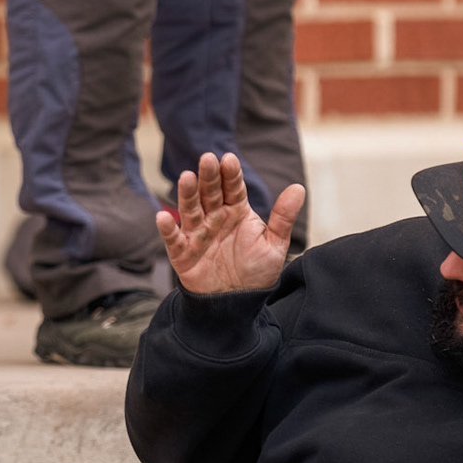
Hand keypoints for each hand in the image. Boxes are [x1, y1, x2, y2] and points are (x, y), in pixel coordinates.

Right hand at [156, 152, 305, 295]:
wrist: (238, 304)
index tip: (229, 159)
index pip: (233, 188)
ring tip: (186, 177)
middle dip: (208, 177)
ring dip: (187, 194)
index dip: (231, 174)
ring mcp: (197, 234)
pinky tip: (163, 216)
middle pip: (209, 193)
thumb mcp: (275, 245)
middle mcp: (214, 218)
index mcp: (236, 212)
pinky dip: (168, 229)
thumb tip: (299, 187)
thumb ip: (283, 217)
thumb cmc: (256, 272)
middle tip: (207, 159)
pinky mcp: (183, 253)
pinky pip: (174, 239)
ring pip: (190, 210)